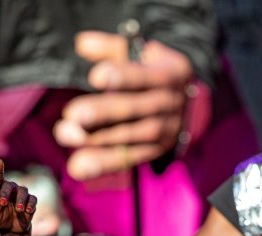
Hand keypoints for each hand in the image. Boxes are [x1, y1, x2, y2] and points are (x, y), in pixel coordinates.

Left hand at [0, 159, 36, 235]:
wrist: (12, 230)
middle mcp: (11, 190)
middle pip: (10, 185)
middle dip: (7, 193)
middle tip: (3, 204)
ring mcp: (21, 195)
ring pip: (23, 190)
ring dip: (20, 200)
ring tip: (18, 210)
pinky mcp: (31, 201)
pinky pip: (33, 199)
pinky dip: (30, 205)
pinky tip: (27, 212)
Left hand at [53, 31, 193, 179]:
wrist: (193, 103)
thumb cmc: (155, 72)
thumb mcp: (142, 53)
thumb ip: (111, 47)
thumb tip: (82, 43)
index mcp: (169, 74)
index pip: (145, 76)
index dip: (121, 76)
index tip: (95, 77)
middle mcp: (169, 103)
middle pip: (136, 108)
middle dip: (104, 112)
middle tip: (73, 115)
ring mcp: (166, 129)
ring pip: (133, 135)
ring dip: (100, 138)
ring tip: (68, 136)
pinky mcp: (157, 150)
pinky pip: (130, 158)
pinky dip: (104, 162)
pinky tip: (79, 166)